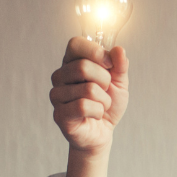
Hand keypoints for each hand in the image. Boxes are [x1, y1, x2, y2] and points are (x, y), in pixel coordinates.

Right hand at [49, 37, 128, 176]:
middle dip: (105, 81)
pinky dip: (98, 112)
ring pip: (88, 89)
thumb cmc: (106, 105)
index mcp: (71, 63)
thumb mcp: (119, 83)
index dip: (95, 52)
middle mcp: (59, 76)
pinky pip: (84, 106)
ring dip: (104, 101)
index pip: (75, 44)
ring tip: (100, 106)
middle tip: (105, 92)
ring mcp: (56, 95)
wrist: (102, 133)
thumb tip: (119, 50)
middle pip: (83, 67)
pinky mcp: (59, 114)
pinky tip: (95, 115)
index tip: (109, 65)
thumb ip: (120, 66)